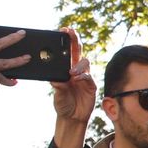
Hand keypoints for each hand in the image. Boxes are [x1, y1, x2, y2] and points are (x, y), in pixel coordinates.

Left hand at [50, 28, 94, 147]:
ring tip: (71, 73)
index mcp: (65, 70)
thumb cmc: (63, 105)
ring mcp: (84, 77)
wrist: (73, 118)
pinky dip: (83, 76)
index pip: (66, 52)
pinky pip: (89, 76)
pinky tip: (76, 78)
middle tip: (70, 31)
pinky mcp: (91, 85)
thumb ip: (58, 87)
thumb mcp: (57, 96)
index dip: (66, 41)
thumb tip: (56, 79)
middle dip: (74, 40)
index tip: (63, 30)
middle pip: (77, 51)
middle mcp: (75, 71)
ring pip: (84, 62)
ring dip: (78, 65)